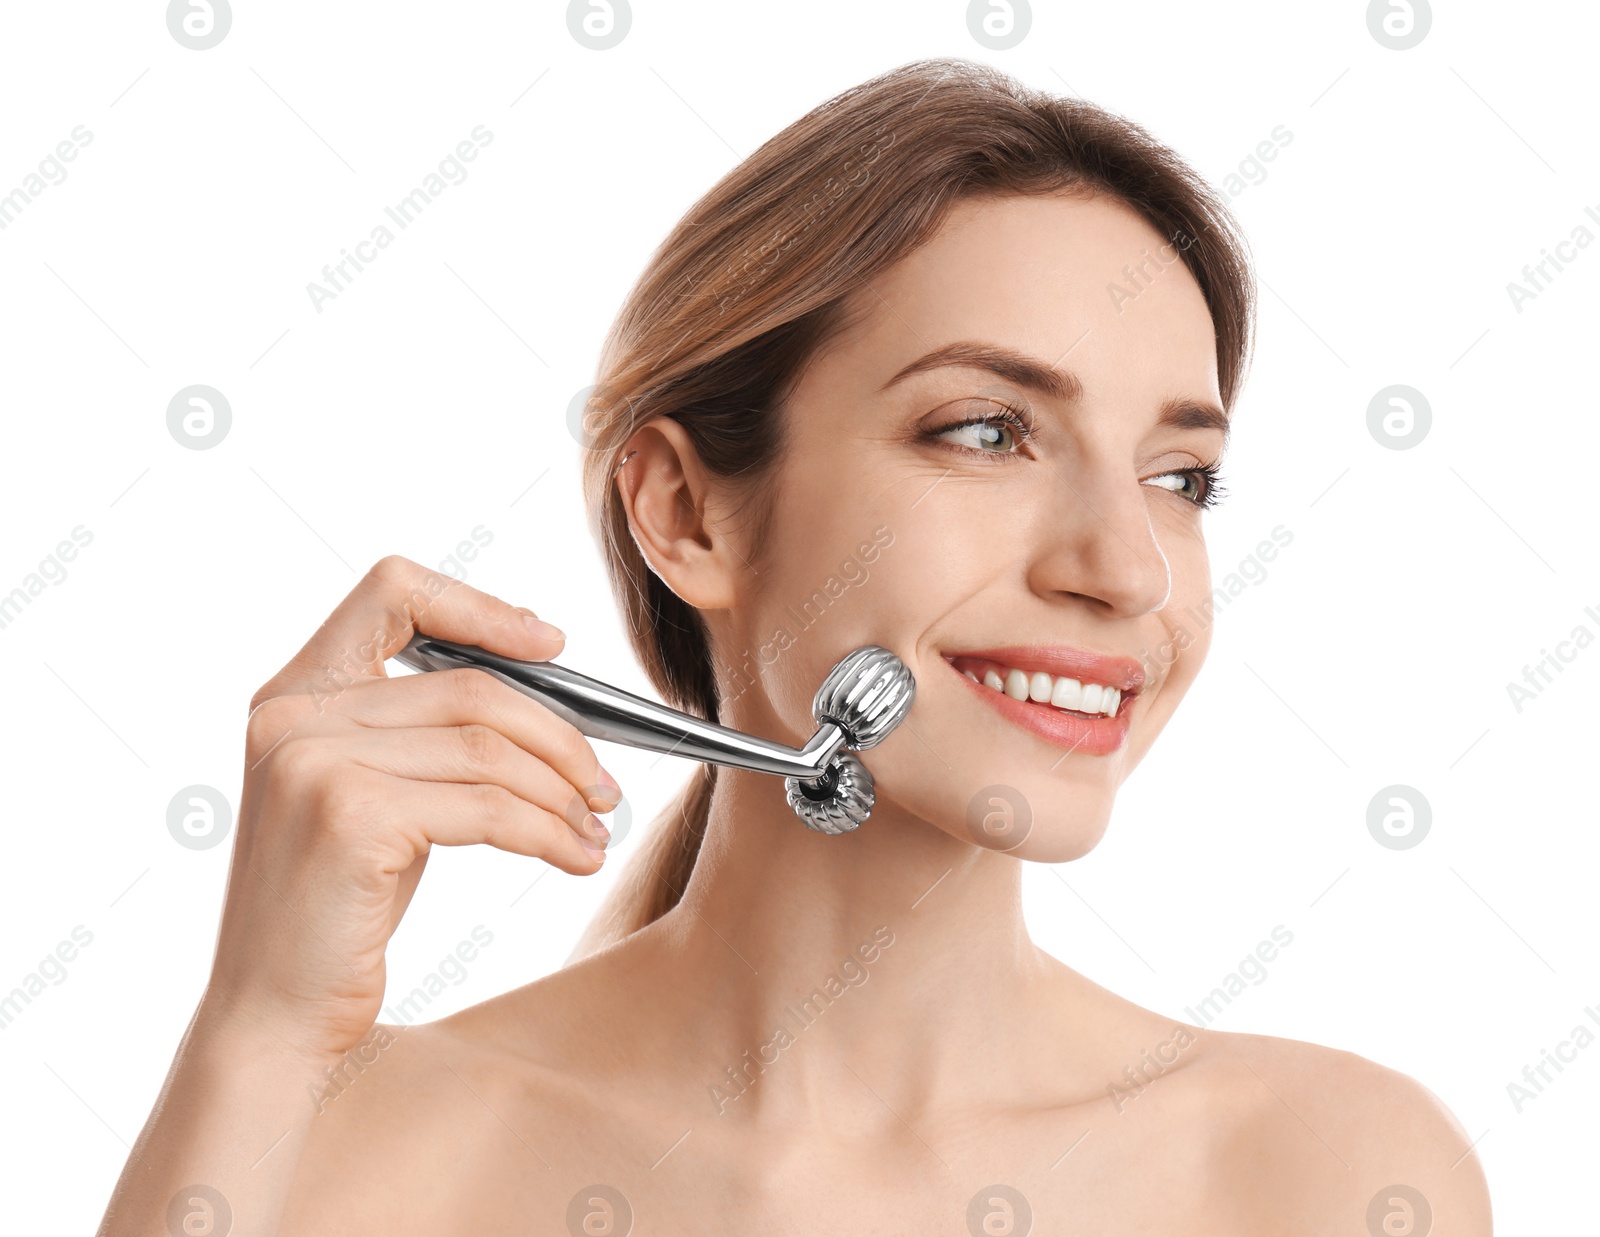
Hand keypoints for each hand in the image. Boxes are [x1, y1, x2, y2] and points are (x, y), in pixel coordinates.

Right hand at [201, 555, 617, 1061]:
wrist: (274, 1016)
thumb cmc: (339, 908)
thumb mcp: (373, 797)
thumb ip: (421, 732)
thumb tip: (541, 679)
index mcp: (293, 694)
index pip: (392, 592)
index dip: (481, 607)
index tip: (552, 646)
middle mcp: (293, 715)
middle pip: (471, 687)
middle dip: (559, 735)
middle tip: (604, 786)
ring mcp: (316, 763)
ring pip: (490, 748)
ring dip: (563, 791)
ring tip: (595, 830)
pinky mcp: (351, 817)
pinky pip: (489, 807)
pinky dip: (549, 832)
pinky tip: (576, 858)